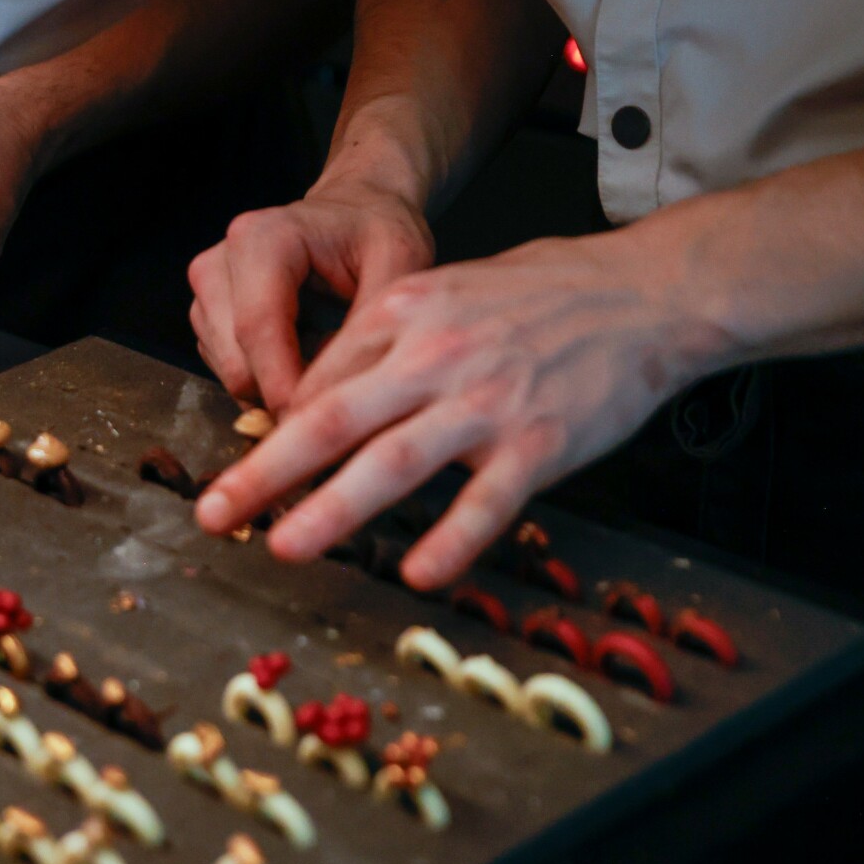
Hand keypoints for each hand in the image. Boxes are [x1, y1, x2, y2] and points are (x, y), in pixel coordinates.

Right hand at [188, 178, 432, 412]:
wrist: (354, 209)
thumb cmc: (378, 232)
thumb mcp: (400, 266)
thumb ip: (369, 330)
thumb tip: (333, 403)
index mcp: (262, 239)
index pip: (258, 329)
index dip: (284, 387)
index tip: (321, 425)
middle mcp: (220, 261)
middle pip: (237, 361)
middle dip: (284, 395)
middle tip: (340, 395)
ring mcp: (206, 288)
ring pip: (229, 373)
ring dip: (277, 385)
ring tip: (326, 356)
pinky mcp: (206, 312)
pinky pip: (228, 370)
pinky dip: (267, 377)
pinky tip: (304, 352)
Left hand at [195, 231, 731, 588]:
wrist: (647, 292)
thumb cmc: (543, 294)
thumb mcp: (446, 290)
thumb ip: (382, 340)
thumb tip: (317, 396)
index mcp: (406, 311)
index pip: (322, 380)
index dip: (273, 433)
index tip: (240, 474)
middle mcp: (436, 355)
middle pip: (332, 419)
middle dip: (266, 471)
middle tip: (215, 512)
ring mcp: (488, 401)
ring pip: (394, 462)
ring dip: (332, 509)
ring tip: (284, 546)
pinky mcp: (540, 443)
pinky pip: (487, 501)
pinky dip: (450, 539)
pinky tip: (416, 573)